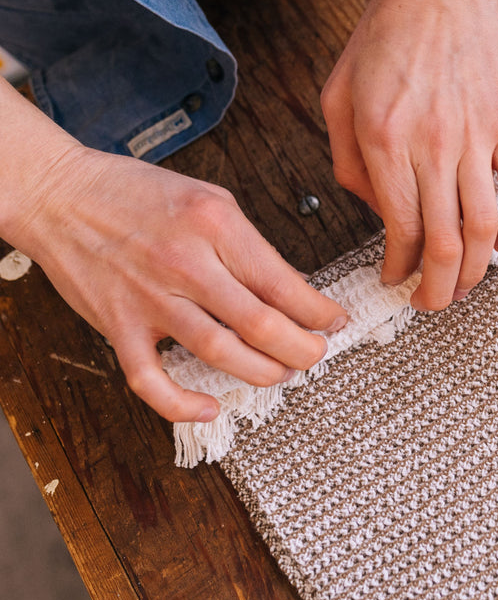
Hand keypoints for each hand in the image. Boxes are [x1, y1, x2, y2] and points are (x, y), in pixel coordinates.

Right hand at [5, 145, 346, 421]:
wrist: (60, 195)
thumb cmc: (136, 193)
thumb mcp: (210, 200)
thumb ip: (249, 244)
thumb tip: (291, 286)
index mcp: (216, 227)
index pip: (282, 283)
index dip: (318, 311)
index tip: (334, 322)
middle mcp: (186, 264)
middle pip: (261, 324)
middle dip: (302, 349)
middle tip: (316, 355)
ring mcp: (150, 299)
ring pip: (220, 353)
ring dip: (261, 372)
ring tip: (282, 373)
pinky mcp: (117, 325)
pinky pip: (151, 379)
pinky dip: (182, 403)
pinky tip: (210, 406)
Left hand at [320, 0, 497, 309]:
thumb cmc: (382, 38)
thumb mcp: (337, 96)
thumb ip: (346, 161)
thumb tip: (374, 210)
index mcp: (385, 142)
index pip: (399, 230)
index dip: (397, 268)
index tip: (393, 279)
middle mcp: (434, 148)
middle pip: (447, 243)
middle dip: (440, 289)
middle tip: (431, 303)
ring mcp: (477, 139)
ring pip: (486, 228)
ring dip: (479, 270)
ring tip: (466, 285)